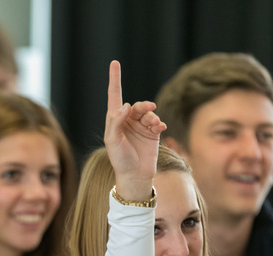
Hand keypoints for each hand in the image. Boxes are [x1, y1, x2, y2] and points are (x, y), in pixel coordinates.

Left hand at [104, 60, 165, 200]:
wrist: (135, 175)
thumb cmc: (120, 160)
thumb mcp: (112, 141)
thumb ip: (116, 122)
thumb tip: (126, 105)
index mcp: (115, 121)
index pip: (115, 96)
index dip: (114, 79)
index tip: (114, 63)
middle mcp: (128, 121)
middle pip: (137, 105)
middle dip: (143, 106)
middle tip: (149, 109)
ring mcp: (141, 126)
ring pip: (148, 112)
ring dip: (152, 116)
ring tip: (154, 124)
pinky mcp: (153, 133)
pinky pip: (157, 121)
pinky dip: (159, 122)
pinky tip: (160, 127)